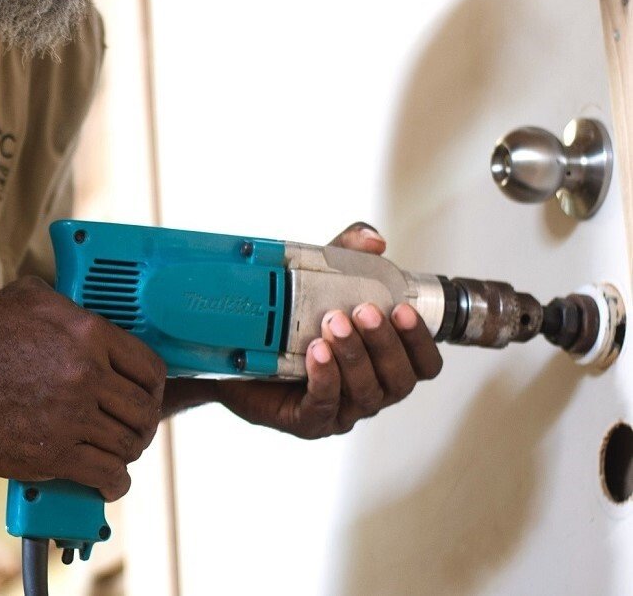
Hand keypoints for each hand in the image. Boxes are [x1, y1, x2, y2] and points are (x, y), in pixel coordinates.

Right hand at [0, 276, 166, 499]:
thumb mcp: (28, 297)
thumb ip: (65, 305)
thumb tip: (80, 312)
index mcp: (88, 333)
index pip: (149, 368)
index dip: (153, 388)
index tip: (146, 397)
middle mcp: (87, 373)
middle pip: (143, 411)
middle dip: (141, 425)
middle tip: (130, 430)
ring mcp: (72, 415)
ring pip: (126, 445)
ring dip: (126, 454)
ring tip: (116, 456)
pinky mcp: (52, 452)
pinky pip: (105, 473)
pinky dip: (112, 482)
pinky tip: (107, 482)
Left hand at [194, 222, 442, 438]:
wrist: (236, 348)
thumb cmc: (290, 317)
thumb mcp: (320, 276)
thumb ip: (348, 253)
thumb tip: (374, 241)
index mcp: (383, 361)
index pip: (424, 364)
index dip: (420, 340)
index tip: (402, 308)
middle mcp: (370, 388)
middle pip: (399, 380)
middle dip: (384, 344)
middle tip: (362, 311)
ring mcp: (341, 408)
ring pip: (365, 393)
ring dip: (353, 356)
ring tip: (332, 323)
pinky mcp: (308, 420)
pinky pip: (324, 405)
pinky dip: (325, 378)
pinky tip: (316, 352)